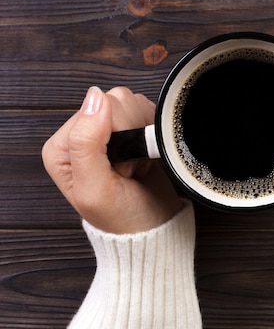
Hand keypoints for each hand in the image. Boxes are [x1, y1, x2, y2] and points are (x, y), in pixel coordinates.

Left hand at [42, 86, 182, 233]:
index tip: (118, 167)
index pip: (97, 108)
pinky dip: (153, 134)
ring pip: (134, 104)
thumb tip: (96, 98)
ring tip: (136, 165)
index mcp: (64, 145)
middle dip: (131, 136)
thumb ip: (86, 142)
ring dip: (143, 136)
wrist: (153, 230)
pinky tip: (146, 157)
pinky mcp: (132, 133)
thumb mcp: (95, 187)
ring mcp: (109, 132)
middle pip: (116, 102)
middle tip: (127, 168)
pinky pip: (148, 113)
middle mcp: (83, 135)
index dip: (116, 135)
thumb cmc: (122, 218)